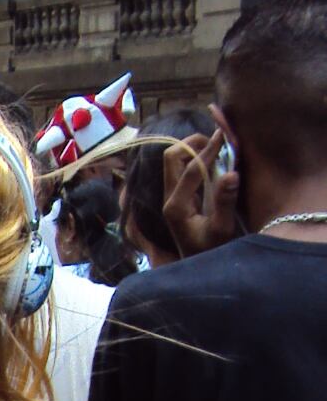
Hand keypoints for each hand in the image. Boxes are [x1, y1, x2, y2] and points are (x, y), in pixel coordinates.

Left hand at [162, 128, 239, 257]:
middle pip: (171, 158)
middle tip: (218, 141)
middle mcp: (169, 199)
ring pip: (175, 161)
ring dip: (194, 149)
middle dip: (193, 144)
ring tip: (218, 147)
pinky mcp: (179, 198)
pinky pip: (183, 169)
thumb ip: (225, 202)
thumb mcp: (222, 230)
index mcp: (175, 206)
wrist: (199, 267)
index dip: (209, 150)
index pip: (191, 169)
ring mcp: (172, 198)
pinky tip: (215, 159)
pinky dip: (197, 158)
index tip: (225, 134)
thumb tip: (231, 173)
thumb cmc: (212, 251)